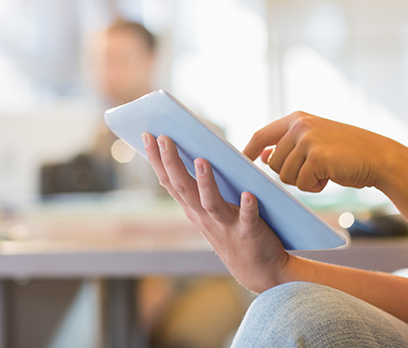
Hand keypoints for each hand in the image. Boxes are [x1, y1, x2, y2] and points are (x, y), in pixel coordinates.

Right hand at [142, 132, 289, 292]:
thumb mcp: (211, 212)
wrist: (260, 272)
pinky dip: (247, 207)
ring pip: (211, 203)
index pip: (170, 182)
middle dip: (172, 162)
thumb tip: (195, 153)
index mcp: (194, 210)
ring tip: (202, 160)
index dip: (157, 159)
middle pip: (184, 188)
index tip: (147, 135)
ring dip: (206, 183)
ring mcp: (226, 226)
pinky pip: (248, 218)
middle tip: (164, 138)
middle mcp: (205, 217)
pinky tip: (248, 194)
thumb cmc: (234, 234)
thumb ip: (202, 189)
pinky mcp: (249, 233)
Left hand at [243, 111, 395, 191]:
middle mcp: (299, 125)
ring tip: (324, 171)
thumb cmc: (345, 153)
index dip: (247, 150)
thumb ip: (288, 146)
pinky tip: (330, 177)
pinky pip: (302, 184)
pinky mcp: (317, 156)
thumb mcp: (314, 143)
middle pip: (273, 163)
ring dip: (304, 181)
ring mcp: (308, 139)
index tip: (239, 163)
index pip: (261, 135)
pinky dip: (315, 187)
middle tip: (313, 170)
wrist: (379, 157)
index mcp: (296, 118)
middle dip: (290, 174)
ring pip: (286, 175)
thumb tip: (262, 155)